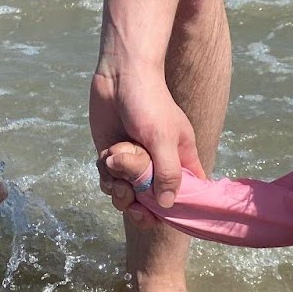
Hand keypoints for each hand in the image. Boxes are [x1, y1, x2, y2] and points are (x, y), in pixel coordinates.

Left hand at [90, 67, 202, 213]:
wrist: (118, 76)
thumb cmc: (149, 101)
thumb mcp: (163, 137)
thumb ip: (168, 173)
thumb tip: (167, 206)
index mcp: (181, 160)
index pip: (186, 195)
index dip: (175, 210)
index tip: (160, 214)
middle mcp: (158, 166)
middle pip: (151, 204)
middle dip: (138, 205)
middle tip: (131, 197)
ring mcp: (134, 164)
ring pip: (127, 195)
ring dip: (118, 186)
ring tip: (115, 164)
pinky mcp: (113, 158)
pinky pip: (109, 181)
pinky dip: (105, 174)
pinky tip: (106, 155)